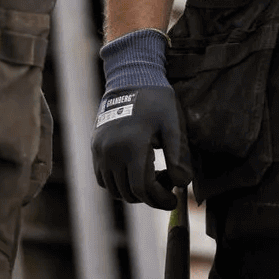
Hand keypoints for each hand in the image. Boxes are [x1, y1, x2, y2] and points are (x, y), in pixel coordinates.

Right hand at [92, 82, 193, 208]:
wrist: (130, 78)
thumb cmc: (156, 100)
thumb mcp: (172, 124)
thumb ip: (177, 155)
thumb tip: (182, 183)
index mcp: (131, 147)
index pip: (141, 189)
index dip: (159, 199)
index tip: (173, 200)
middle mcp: (111, 152)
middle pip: (128, 193)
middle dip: (150, 195)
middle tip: (167, 182)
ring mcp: (100, 151)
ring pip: (114, 189)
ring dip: (134, 191)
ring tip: (153, 175)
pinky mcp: (95, 148)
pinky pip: (103, 178)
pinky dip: (118, 183)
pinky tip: (136, 170)